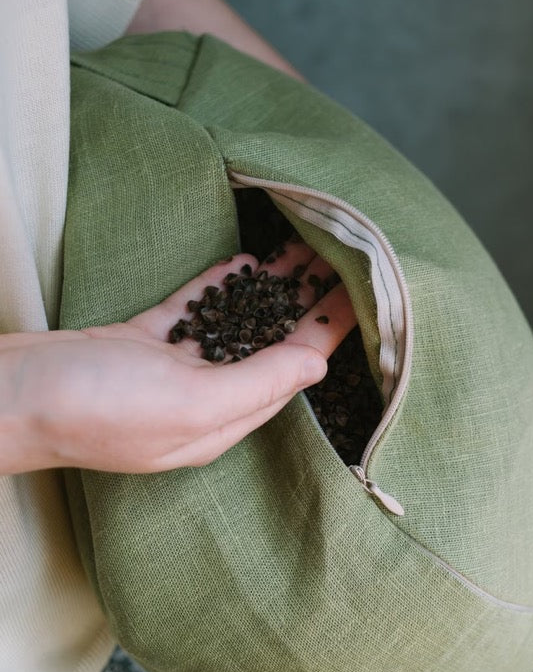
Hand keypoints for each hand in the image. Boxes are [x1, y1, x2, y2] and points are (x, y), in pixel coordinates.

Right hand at [0, 242, 355, 473]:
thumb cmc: (94, 407)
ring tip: (303, 251)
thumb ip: (256, 383)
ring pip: (233, 323)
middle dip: (305, 305)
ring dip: (269, 289)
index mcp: (220, 421)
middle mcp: (201, 398)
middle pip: (268, 345)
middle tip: (340, 261)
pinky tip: (246, 263)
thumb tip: (317, 365)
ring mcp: (168, 369)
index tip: (360, 296)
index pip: (289, 373)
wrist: (10, 394)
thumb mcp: (187, 401)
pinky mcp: (139, 341)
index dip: (326, 334)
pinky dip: (220, 286)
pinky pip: (191, 310)